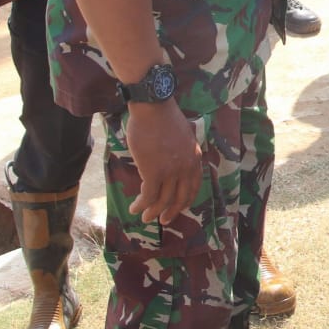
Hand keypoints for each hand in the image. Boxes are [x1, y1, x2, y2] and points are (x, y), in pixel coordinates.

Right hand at [125, 98, 203, 224]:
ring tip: (144, 217)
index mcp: (194, 159)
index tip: (177, 208)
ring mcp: (171, 171)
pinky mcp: (153, 172)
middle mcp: (186, 168)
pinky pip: (148, 196)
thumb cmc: (164, 117)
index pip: (193, 187)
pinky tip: (134, 208)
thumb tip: (176, 162)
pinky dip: (140, 205)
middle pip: (180, 198)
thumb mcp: (185, 135)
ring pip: (162, 200)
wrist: (153, 107)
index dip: (185, 201)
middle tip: (163, 220)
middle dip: (171, 212)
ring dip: (152, 212)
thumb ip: (184, 151)